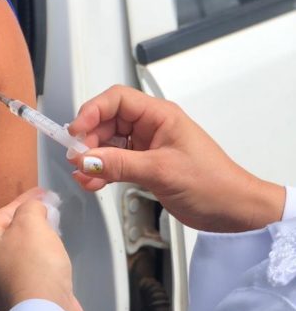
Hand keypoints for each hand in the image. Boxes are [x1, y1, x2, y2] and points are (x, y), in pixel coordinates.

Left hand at [0, 189, 84, 310]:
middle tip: (51, 211)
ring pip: (23, 254)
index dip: (25, 200)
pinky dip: (44, 260)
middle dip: (31, 220)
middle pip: (11, 235)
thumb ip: (31, 207)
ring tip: (55, 231)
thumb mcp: (31, 221)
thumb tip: (36, 209)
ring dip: (39, 241)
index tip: (45, 193)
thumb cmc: (34, 262)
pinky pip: (33, 272)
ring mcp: (4, 287)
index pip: (3, 214)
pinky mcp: (23, 301)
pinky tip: (56, 257)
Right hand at [67, 85, 284, 232]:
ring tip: (83, 175)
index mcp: (160, 115)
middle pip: (108, 121)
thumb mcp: (161, 171)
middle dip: (89, 139)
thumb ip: (119, 164)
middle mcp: (152, 126)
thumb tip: (85, 160)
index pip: (116, 100)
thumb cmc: (213, 183)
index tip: (76, 132)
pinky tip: (93, 183)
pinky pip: (116, 161)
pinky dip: (102, 171)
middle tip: (78, 158)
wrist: (234, 210)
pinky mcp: (146, 164)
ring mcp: (148, 145)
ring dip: (93, 158)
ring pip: (109, 143)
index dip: (92, 111)